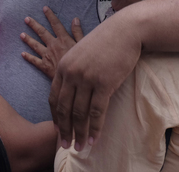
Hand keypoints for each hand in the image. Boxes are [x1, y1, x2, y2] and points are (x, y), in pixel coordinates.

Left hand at [21, 7, 83, 78]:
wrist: (73, 79)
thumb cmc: (80, 62)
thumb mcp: (83, 45)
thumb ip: (78, 32)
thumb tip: (75, 19)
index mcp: (63, 39)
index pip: (56, 24)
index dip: (50, 15)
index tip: (45, 8)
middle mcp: (53, 45)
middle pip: (42, 32)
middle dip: (33, 25)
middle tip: (26, 19)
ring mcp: (47, 55)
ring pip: (35, 45)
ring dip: (28, 39)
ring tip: (21, 34)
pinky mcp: (44, 66)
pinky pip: (34, 60)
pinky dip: (28, 57)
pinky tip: (22, 54)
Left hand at [49, 18, 140, 150]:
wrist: (124, 31)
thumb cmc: (105, 42)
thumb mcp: (81, 53)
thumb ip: (74, 72)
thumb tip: (73, 93)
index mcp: (63, 66)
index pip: (53, 97)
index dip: (55, 117)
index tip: (58, 130)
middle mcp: (71, 73)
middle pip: (64, 108)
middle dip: (64, 130)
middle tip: (65, 145)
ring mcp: (87, 78)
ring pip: (79, 113)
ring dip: (79, 133)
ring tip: (80, 147)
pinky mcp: (104, 83)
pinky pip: (97, 112)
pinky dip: (95, 128)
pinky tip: (94, 139)